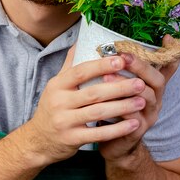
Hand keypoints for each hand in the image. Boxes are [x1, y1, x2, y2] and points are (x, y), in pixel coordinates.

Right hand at [23, 46, 149, 164]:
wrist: (38, 140)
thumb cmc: (53, 107)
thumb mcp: (56, 84)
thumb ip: (70, 64)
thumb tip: (81, 40)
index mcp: (57, 84)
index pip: (80, 72)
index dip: (101, 65)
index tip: (122, 60)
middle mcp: (59, 102)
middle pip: (93, 93)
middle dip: (119, 87)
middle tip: (139, 83)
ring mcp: (65, 122)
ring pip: (98, 113)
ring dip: (122, 107)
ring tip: (142, 101)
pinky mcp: (72, 139)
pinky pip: (98, 134)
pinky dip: (117, 129)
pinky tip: (133, 123)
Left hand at [98, 35, 179, 162]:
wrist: (113, 143)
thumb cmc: (115, 108)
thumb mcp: (120, 86)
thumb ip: (119, 67)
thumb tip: (107, 39)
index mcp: (152, 87)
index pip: (165, 67)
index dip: (168, 53)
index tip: (166, 37)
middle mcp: (155, 100)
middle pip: (157, 80)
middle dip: (140, 66)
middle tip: (123, 56)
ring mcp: (148, 116)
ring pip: (145, 98)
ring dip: (127, 85)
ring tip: (107, 76)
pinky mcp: (137, 131)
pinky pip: (133, 118)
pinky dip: (120, 108)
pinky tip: (106, 101)